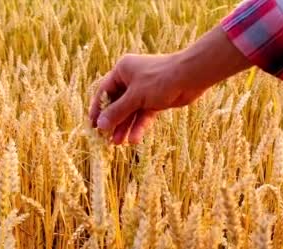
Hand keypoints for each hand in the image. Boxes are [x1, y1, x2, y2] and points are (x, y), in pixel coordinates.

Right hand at [89, 54, 205, 144]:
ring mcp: (143, 91)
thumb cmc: (160, 79)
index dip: (98, 109)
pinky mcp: (155, 100)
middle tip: (104, 138)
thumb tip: (100, 124)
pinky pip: (143, 115)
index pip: (104, 91)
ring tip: (117, 143)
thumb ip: (117, 111)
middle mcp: (131, 79)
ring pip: (130, 112)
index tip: (92, 126)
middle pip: (117, 104)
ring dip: (124, 127)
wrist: (190, 77)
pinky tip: (134, 139)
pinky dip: (139, 126)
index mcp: (122, 71)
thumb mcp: (135, 97)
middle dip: (112, 122)